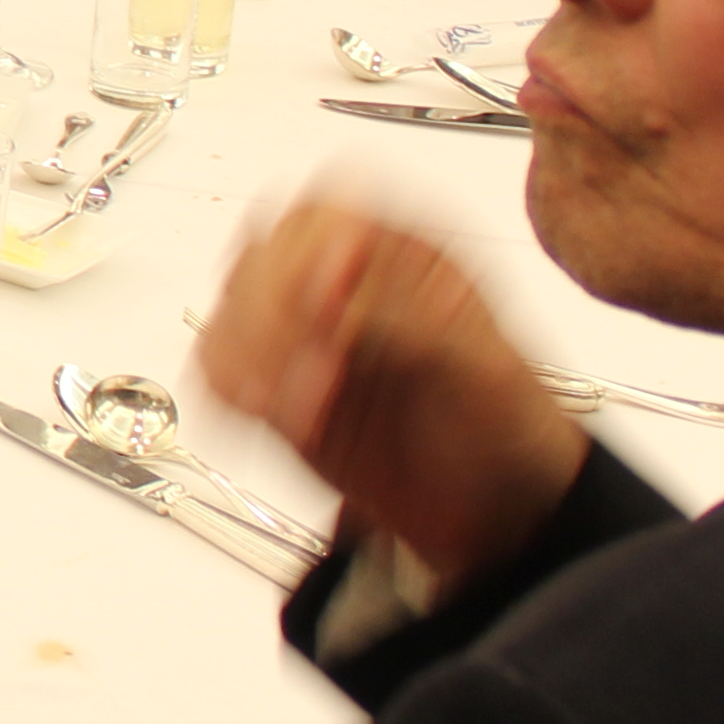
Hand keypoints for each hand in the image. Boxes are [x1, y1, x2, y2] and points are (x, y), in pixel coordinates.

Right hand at [194, 199, 588, 592]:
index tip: (324, 306)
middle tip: (311, 375)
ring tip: (297, 412)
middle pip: (263, 252)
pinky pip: (215, 364)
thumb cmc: (508, 429)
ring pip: (229, 306)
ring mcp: (303, 330)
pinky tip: (265, 416)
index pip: (332, 212)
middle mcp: (346, 281)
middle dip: (272, 314)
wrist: (495, 512)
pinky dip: (226, 390)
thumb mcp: (486, 369)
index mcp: (407, 255)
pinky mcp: (273, 382)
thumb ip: (414, 320)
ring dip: (247, 358)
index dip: (312, 249)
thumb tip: (344, 295)